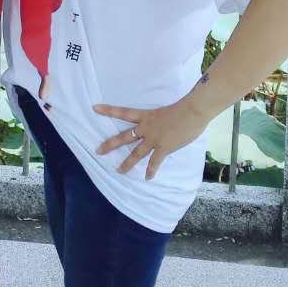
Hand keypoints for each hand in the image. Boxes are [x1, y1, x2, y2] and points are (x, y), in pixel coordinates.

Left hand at [93, 95, 210, 179]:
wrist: (193, 111)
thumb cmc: (183, 107)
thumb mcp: (166, 111)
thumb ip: (160, 120)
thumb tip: (163, 127)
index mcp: (146, 116)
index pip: (123, 112)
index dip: (108, 110)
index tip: (94, 108)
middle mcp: (146, 128)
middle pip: (124, 137)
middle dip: (110, 144)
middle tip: (98, 151)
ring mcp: (154, 139)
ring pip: (136, 153)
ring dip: (127, 163)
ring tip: (119, 171)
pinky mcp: (164, 148)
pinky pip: (155, 162)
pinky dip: (151, 170)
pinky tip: (148, 178)